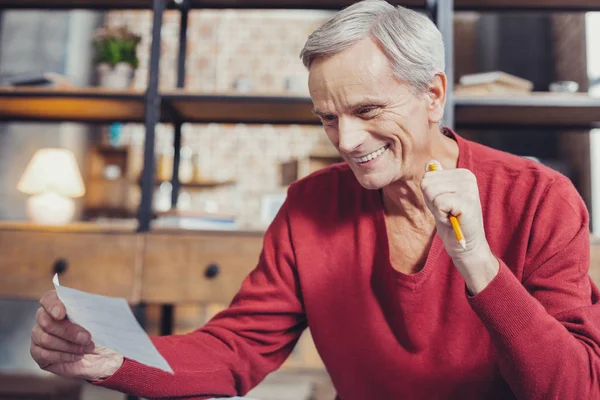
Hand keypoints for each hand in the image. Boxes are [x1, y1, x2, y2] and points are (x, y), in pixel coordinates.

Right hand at [31, 290, 123, 380]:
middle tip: (87, 338)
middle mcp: (45, 318)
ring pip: (45, 339)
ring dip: (69, 346)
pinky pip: (43, 355)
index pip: (48, 299)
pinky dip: (63, 356)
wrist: (103, 355)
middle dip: (68, 331)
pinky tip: (77, 356)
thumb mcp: (103, 319)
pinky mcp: (39, 354)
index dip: (53, 305)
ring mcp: (39, 336)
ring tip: (86, 348)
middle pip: (46, 321)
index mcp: (61, 304)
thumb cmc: (101, 333)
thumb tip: (94, 306)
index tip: (62, 314)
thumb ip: (96, 309)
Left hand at [420, 160, 498, 293]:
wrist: (466, 245)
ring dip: (436, 208)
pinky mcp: (467, 202)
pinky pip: (438, 203)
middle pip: (427, 182)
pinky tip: (452, 219)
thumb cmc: (451, 221)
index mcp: (462, 173)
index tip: (444, 205)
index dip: (430, 195)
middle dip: (431, 201)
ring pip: (431, 191)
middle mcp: (468, 176)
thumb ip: (435, 181)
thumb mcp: (439, 198)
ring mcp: (469, 188)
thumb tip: (430, 162)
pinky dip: (440, 215)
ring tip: (449, 215)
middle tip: (446, 212)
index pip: (428, 176)